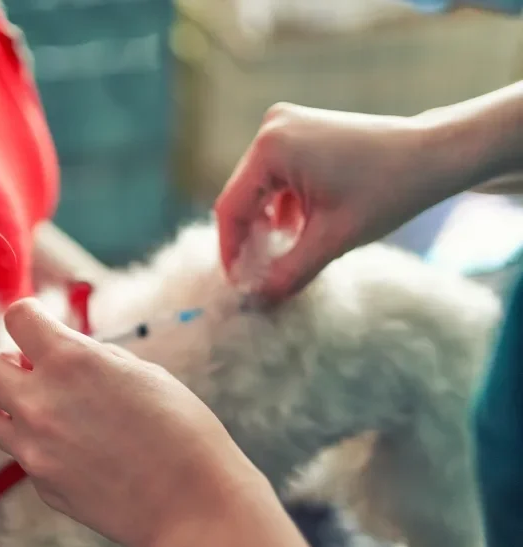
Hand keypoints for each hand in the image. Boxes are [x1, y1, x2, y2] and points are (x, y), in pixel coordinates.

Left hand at [0, 299, 265, 546]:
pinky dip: (37, 447)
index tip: (41, 328)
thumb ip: (89, 357)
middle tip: (36, 372)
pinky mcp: (40, 485)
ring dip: (11, 408)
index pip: (17, 318)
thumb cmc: (182, 430)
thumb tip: (56, 350)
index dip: (30, 318)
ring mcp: (34, 449)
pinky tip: (76, 453)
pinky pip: (21, 455)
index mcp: (70, 361)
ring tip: (52, 414)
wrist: (194, 507)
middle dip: (7, 364)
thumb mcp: (141, 371)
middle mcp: (39, 402)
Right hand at [215, 103, 446, 303]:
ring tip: (279, 257)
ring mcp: (285, 125)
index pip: (231, 207)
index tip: (238, 284)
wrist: (434, 155)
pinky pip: (275, 177)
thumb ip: (287, 273)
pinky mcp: (299, 131)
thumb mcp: (332, 240)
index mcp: (271, 147)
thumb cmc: (388, 191)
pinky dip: (282, 206)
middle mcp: (271, 128)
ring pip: (258, 189)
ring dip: (266, 224)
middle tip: (256, 277)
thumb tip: (255, 302)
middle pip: (242, 196)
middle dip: (249, 238)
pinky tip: (299, 231)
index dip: (231, 250)